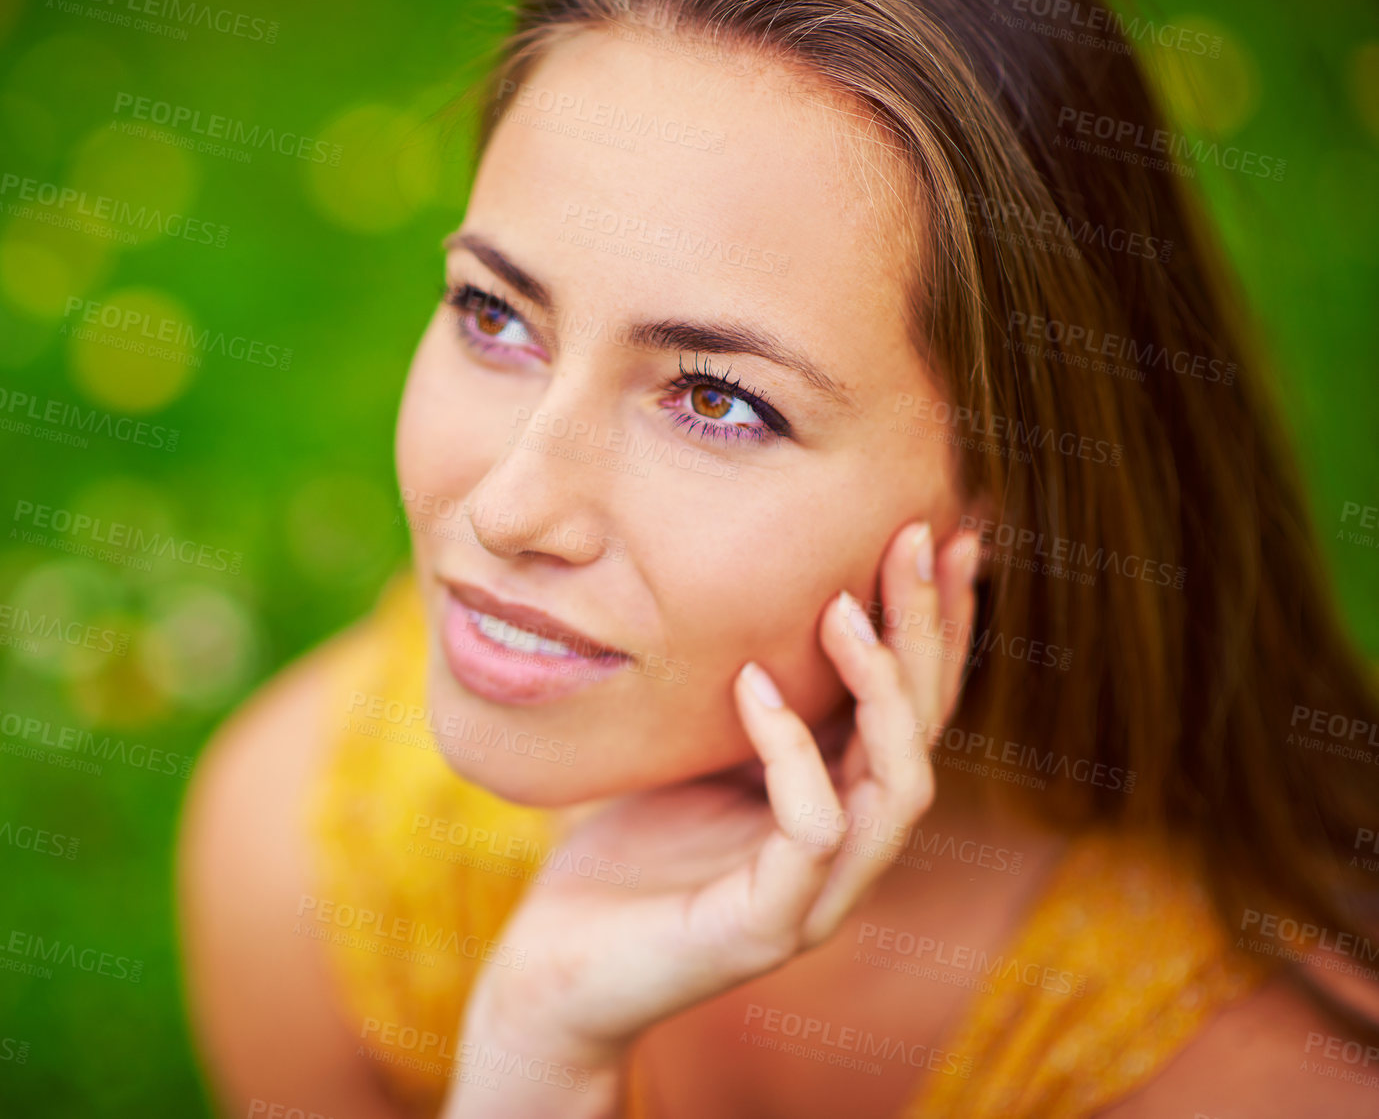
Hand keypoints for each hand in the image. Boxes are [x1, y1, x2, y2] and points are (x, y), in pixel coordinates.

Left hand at [440, 521, 981, 1116]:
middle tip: (917, 537)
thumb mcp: (695, 753)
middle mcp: (849, 850)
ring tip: (842, 607)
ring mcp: (817, 895)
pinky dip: (791, 751)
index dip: (936, 622)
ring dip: (881, 689)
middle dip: (928, 631)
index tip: (937, 529)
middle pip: (925, 733)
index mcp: (840, 802)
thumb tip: (757, 589)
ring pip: (898, 786)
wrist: (557, 963)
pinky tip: (751, 685)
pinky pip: (811, 830)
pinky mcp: (767, 927)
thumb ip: (746, 698)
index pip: (914, 706)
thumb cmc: (623, 854)